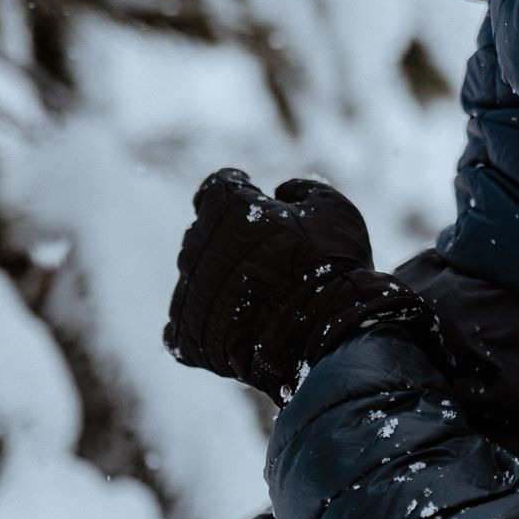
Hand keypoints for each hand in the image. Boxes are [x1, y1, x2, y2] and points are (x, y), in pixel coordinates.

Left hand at [163, 169, 436, 403]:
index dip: (238, 188)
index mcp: (228, 205)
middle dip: (231, 234)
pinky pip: (187, 318)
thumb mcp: (333, 209)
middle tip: (267, 251)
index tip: (254, 193)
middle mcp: (198, 243)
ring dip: (222, 276)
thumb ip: (304, 189)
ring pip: (198, 273)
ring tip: (259, 292)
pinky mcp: (185, 332)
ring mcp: (188, 289)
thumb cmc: (331, 264)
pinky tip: (237, 321)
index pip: (219, 186)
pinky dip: (209, 317)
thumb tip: (283, 191)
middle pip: (206, 230)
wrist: (321, 331)